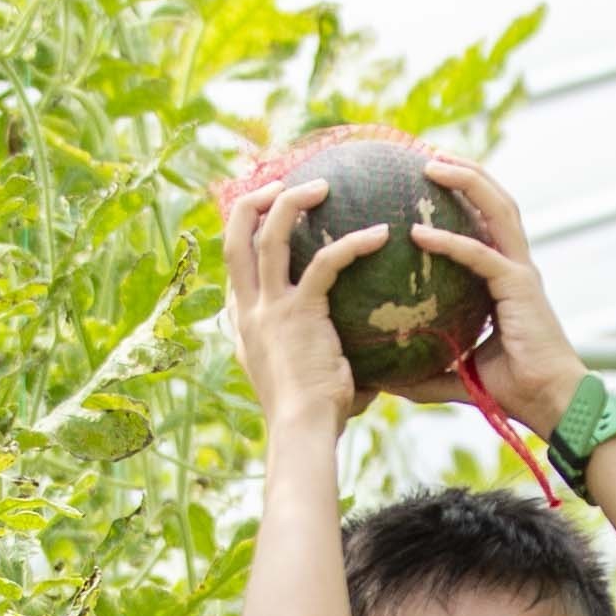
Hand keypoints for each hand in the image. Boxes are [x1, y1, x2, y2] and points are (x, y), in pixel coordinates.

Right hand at [225, 175, 385, 432]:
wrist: (303, 432)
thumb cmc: (317, 418)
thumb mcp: (314, 379)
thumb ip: (333, 358)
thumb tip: (377, 365)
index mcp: (246, 324)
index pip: (235, 269)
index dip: (244, 237)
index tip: (269, 216)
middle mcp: (249, 310)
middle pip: (234, 238)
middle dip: (252, 202)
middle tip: (280, 184)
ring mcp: (270, 308)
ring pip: (268, 236)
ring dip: (292, 202)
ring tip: (323, 186)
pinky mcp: (300, 311)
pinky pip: (325, 262)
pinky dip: (353, 243)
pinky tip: (382, 234)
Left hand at [406, 155, 585, 433]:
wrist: (551, 403)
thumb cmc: (513, 390)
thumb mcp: (460, 374)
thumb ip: (428, 371)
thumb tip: (389, 381)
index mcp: (507, 279)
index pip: (487, 224)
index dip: (465, 196)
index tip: (431, 180)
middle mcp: (517, 267)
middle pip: (496, 202)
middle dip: (467, 172)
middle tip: (428, 156)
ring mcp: (521, 273)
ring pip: (498, 209)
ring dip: (466, 181)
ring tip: (431, 165)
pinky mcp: (519, 287)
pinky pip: (480, 255)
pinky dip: (450, 242)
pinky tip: (418, 234)